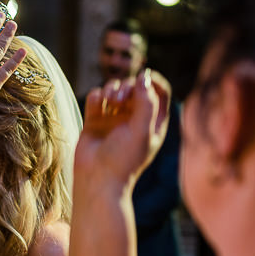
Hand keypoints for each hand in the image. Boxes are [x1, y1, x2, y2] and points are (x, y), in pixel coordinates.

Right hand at [75, 69, 171, 189]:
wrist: (97, 179)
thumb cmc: (123, 160)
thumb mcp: (142, 132)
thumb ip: (146, 103)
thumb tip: (143, 76)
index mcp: (153, 122)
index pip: (159, 91)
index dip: (152, 80)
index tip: (142, 79)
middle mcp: (135, 118)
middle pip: (135, 87)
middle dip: (127, 86)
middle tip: (119, 99)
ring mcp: (114, 118)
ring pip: (115, 89)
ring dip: (111, 89)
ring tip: (107, 101)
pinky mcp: (95, 120)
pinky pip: (97, 97)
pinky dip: (97, 95)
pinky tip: (97, 103)